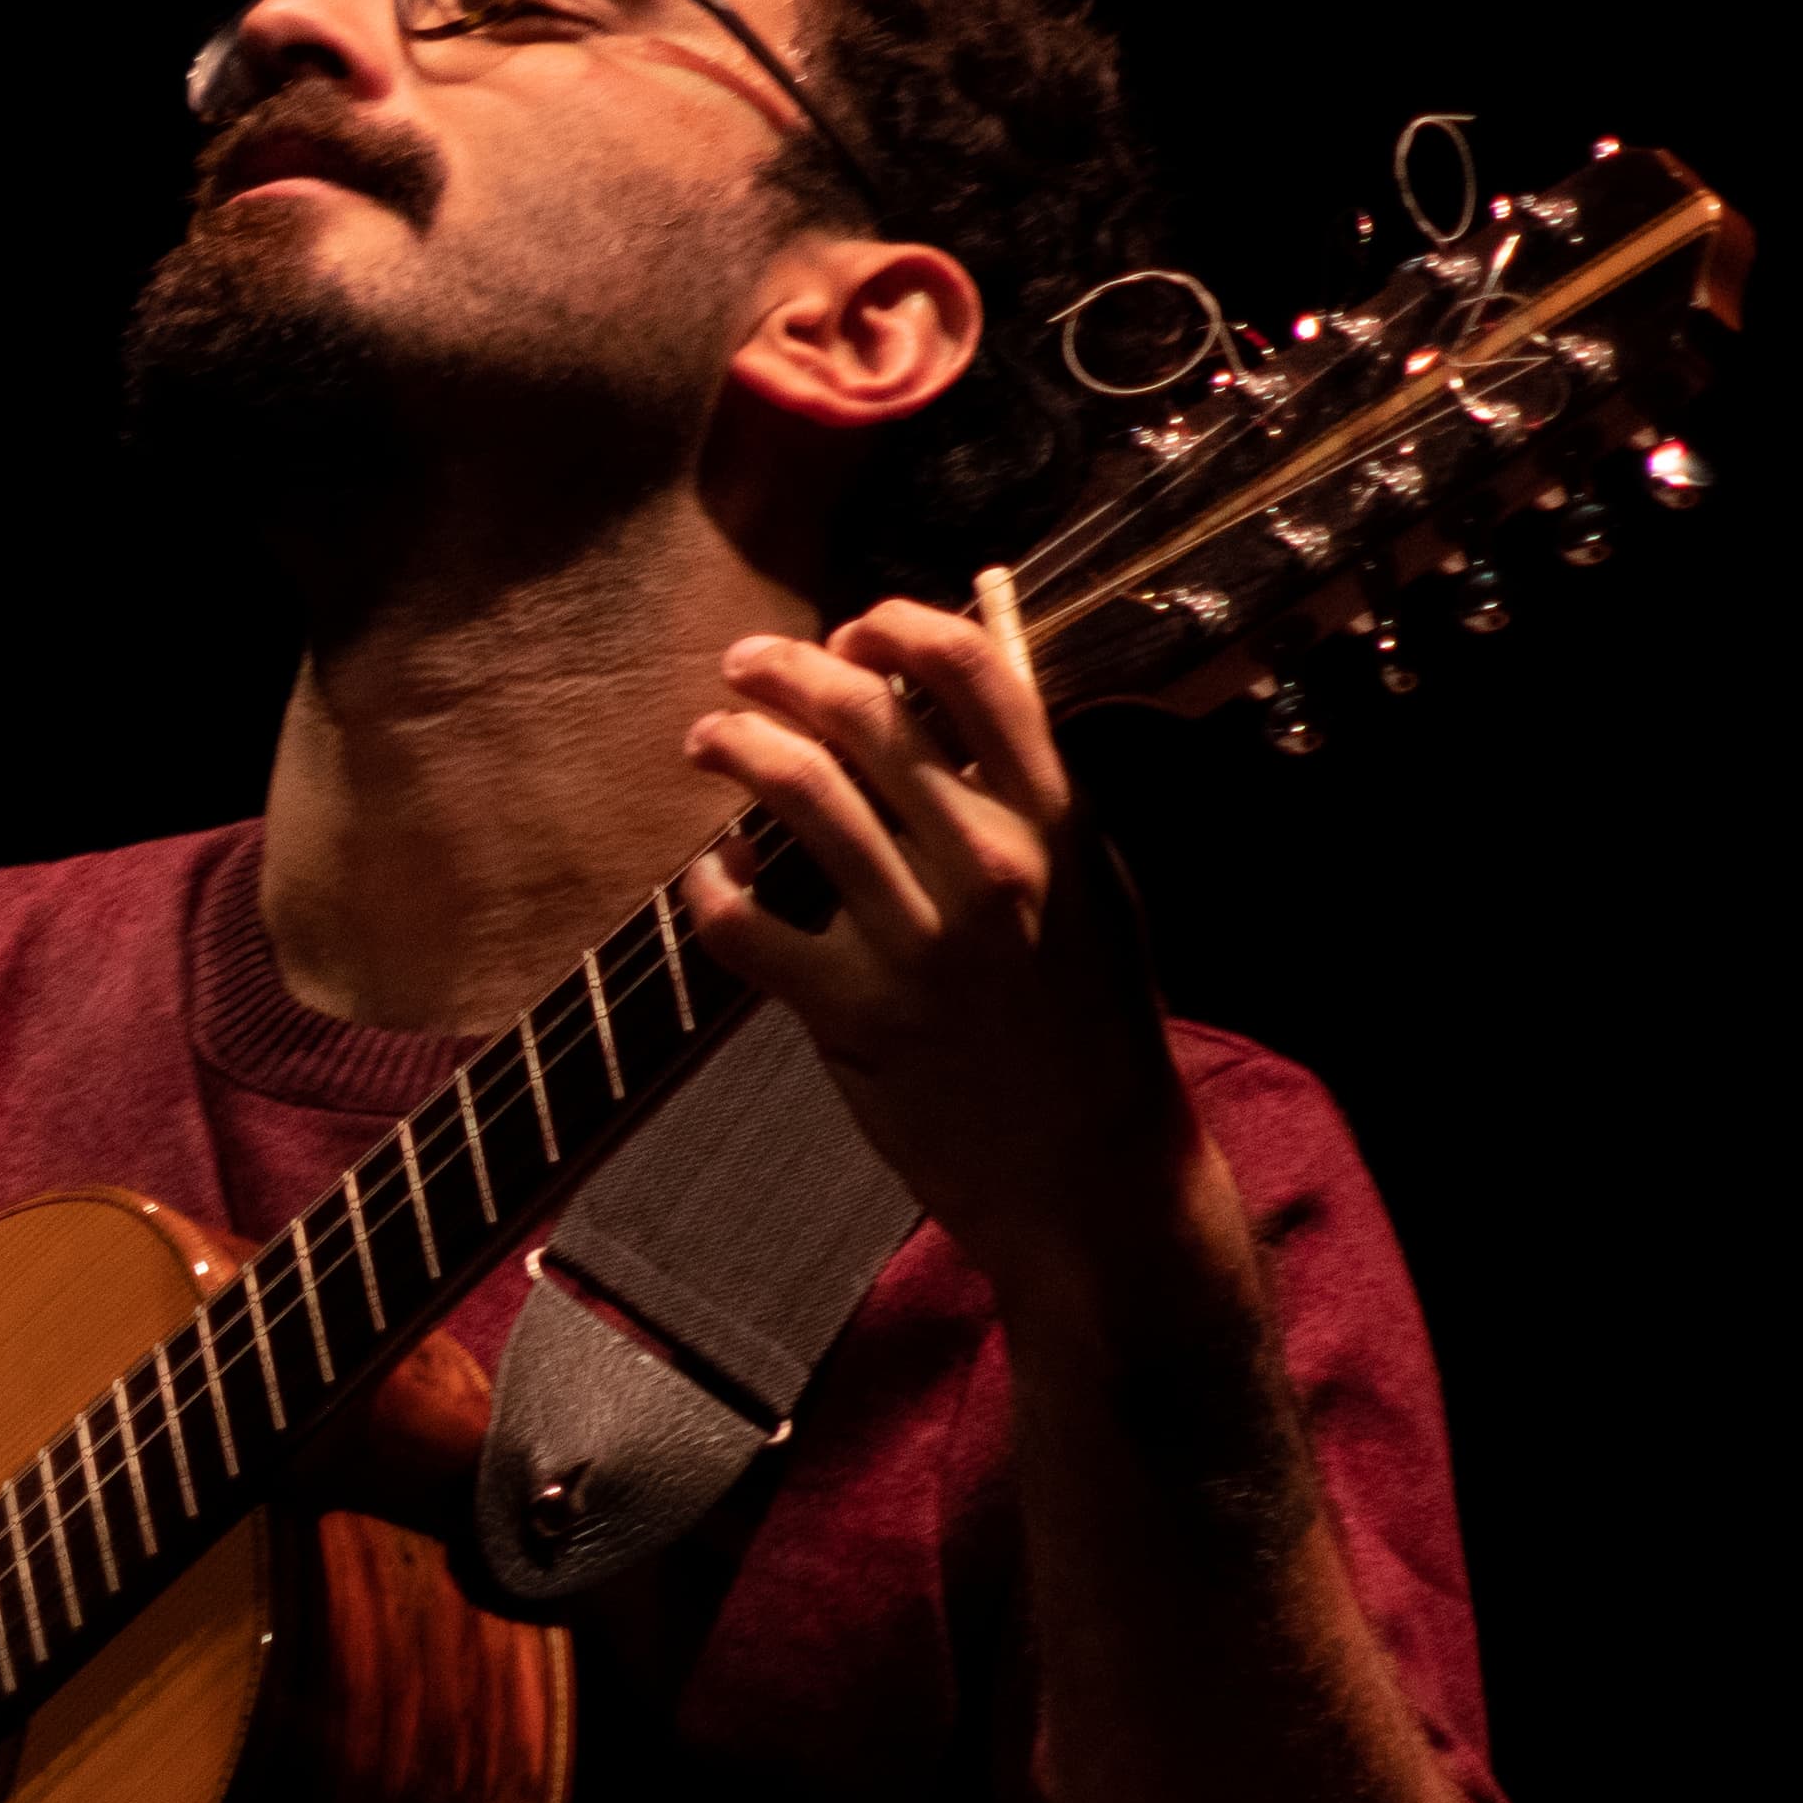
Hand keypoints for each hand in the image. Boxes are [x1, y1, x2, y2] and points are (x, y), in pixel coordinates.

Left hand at [675, 598, 1198, 1301]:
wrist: (1089, 1173)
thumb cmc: (1088, 1025)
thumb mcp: (1095, 893)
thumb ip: (1030, 801)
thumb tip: (951, 699)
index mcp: (1057, 824)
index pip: (975, 675)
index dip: (896, 629)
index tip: (850, 630)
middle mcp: (989, 866)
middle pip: (865, 718)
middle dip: (785, 671)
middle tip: (744, 662)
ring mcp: (919, 940)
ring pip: (799, 794)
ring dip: (735, 744)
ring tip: (707, 734)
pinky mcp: (853, 1013)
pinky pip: (745, 924)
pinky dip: (710, 885)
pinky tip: (710, 873)